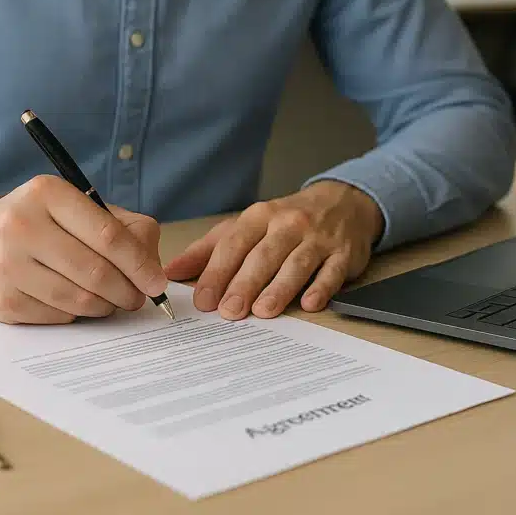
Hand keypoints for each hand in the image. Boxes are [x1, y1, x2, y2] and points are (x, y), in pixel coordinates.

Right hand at [0, 176, 167, 324]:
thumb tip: (151, 268)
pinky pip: (59, 317)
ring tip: (110, 300)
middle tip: (137, 297)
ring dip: (105, 306)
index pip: (108, 236)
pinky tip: (74, 302)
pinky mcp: (2, 301)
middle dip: (127, 291)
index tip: (157, 282)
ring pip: (80, 300)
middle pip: (96, 272)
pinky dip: (76, 314)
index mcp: (47, 193)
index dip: (140, 265)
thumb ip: (122, 227)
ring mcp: (8, 265)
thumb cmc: (34, 225)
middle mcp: (22, 225)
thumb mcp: (72, 207)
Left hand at [164, 181, 383, 319]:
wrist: (344, 202)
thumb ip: (209, 250)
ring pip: (296, 264)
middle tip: (229, 311)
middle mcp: (288, 224)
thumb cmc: (286, 221)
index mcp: (260, 216)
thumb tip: (171, 272)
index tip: (204, 299)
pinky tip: (309, 303)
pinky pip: (332, 271)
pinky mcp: (344, 254)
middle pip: (263, 256)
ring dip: (279, 288)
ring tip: (263, 311)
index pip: (234, 244)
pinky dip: (321, 288)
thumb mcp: (247, 226)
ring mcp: (318, 238)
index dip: (218, 272)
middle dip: (245, 284)